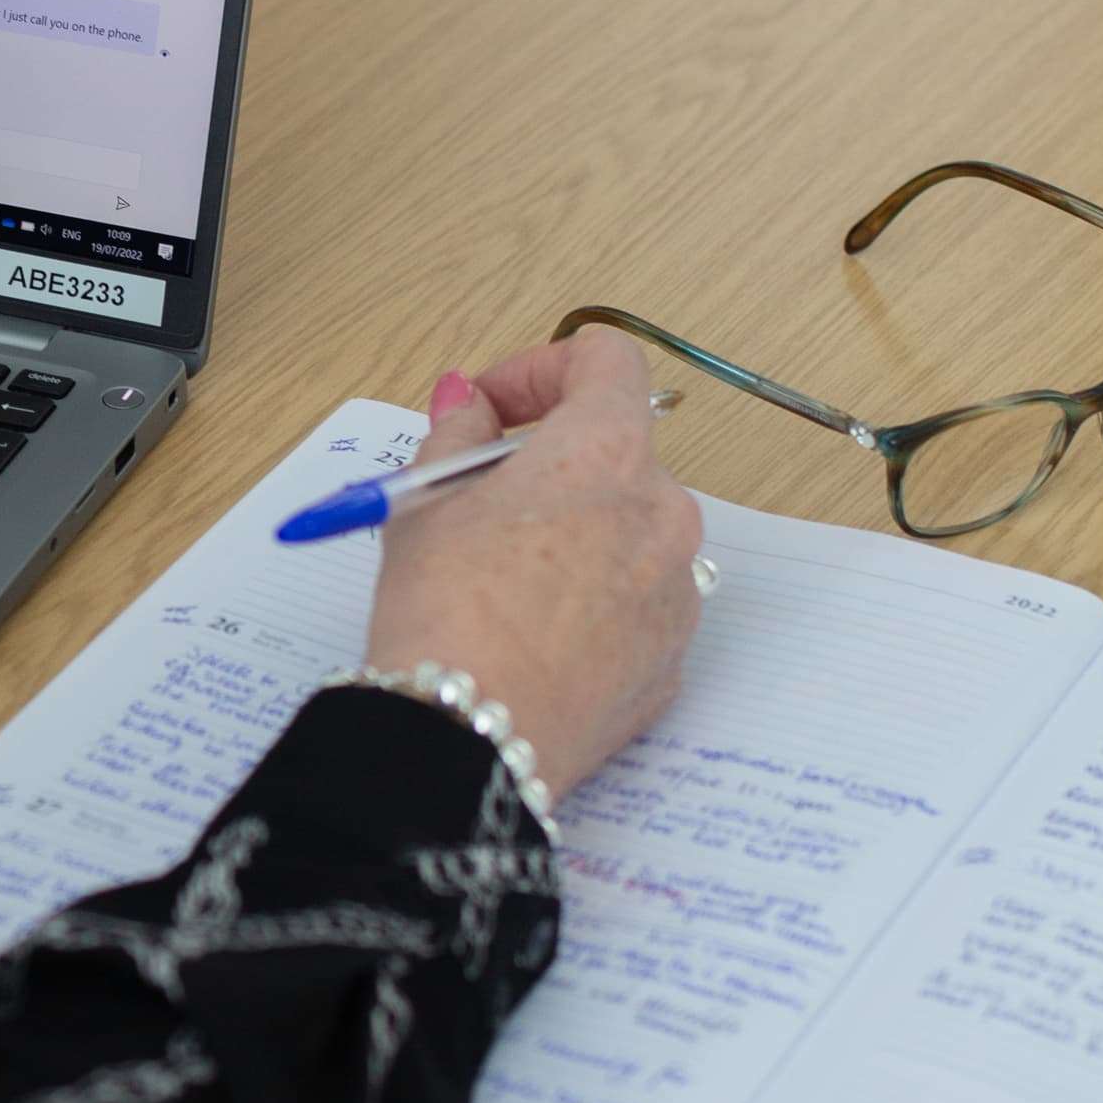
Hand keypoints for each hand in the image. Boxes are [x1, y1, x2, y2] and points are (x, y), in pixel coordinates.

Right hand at [364, 328, 704, 803]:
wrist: (468, 740)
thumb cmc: (444, 613)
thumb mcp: (424, 501)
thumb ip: (456, 433)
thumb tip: (468, 401)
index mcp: (606, 453)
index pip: (606, 363)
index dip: (542, 369)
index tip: (493, 406)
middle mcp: (664, 513)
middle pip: (617, 454)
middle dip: (551, 463)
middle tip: (481, 497)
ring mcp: (678, 591)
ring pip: (630, 534)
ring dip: (576, 533)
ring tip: (502, 577)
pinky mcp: (673, 660)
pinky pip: (636, 604)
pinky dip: (593, 601)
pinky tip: (532, 634)